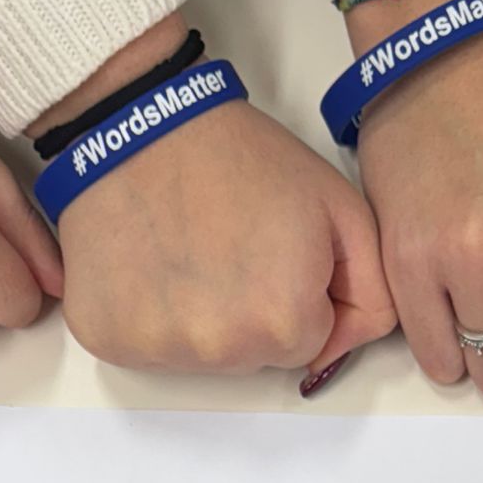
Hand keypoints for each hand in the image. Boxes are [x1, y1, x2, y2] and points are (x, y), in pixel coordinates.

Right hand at [55, 102, 395, 382]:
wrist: (142, 124)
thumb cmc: (240, 159)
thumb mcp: (342, 212)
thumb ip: (372, 295)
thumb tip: (343, 351)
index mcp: (284, 324)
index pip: (309, 344)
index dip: (298, 294)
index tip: (272, 250)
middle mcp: (220, 350)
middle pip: (256, 357)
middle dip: (251, 312)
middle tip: (228, 245)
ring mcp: (160, 348)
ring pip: (204, 356)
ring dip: (202, 316)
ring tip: (188, 250)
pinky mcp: (110, 338)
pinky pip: (150, 348)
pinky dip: (152, 315)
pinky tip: (151, 264)